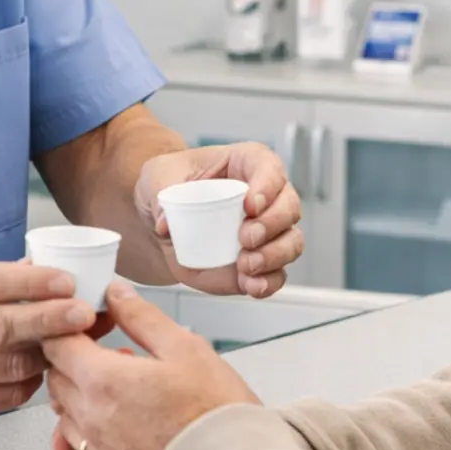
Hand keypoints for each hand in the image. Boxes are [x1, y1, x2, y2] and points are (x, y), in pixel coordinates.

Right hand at [0, 261, 94, 424]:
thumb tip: (43, 269)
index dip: (30, 284)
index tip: (66, 281)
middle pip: (2, 329)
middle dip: (51, 320)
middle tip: (86, 313)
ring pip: (11, 366)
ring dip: (48, 352)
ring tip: (72, 340)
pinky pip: (7, 396)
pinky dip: (31, 380)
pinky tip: (41, 366)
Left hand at [43, 281, 259, 449]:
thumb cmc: (217, 412)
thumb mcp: (186, 348)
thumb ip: (143, 318)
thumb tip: (116, 293)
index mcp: (103, 381)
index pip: (56, 346)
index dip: (69, 329)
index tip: (90, 327)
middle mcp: (91, 422)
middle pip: (56, 384)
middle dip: (73, 365)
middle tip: (111, 360)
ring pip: (65, 427)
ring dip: (80, 409)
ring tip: (119, 403)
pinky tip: (121, 446)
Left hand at [136, 141, 302, 296]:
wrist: (166, 222)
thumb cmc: (170, 185)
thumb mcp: (158, 176)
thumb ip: (162, 193)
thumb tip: (166, 225)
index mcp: (246, 164)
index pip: (269, 167)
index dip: (268, 185)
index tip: (250, 205)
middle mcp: (266, 197)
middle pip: (289, 206)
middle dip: (273, 224)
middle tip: (245, 238)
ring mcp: (267, 233)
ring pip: (291, 242)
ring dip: (274, 255)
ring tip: (246, 265)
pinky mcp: (259, 263)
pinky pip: (277, 275)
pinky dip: (269, 283)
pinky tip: (252, 285)